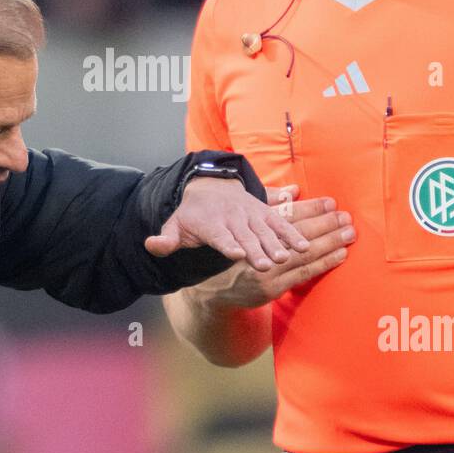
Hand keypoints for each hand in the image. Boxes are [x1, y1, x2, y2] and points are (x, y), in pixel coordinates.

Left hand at [143, 175, 310, 271]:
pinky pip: (280, 222)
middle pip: (244, 235)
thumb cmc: (192, 216)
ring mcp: (250, 214)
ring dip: (276, 243)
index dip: (227, 244)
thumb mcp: (175, 226)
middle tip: (265, 264)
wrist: (210, 188)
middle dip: (255, 249)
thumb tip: (150, 244)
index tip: (236, 254)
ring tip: (285, 257)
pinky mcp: (264, 212)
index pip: (219, 236)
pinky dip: (291, 233)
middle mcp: (232, 217)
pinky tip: (303, 247)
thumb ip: (166, 240)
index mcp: (210, 223)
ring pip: (264, 230)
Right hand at [190, 185, 354, 308]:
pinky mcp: (272, 288)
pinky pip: (303, 274)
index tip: (331, 203)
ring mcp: (267, 270)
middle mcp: (260, 248)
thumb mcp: (248, 228)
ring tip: (349, 234)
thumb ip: (270, 206)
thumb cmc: (238, 255)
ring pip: (304, 253)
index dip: (310, 208)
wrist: (216, 290)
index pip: (287, 216)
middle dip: (325, 224)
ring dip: (330, 242)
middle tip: (346, 218)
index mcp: (254, 230)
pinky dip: (323, 263)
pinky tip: (340, 255)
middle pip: (298, 233)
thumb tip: (293, 190)